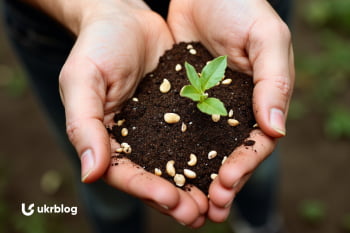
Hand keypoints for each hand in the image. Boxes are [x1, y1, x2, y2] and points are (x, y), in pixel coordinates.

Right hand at [56, 0, 206, 226]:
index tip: (173, 200)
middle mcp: (136, 139)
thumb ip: (84, 125)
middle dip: (177, 198)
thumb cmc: (97, 47)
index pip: (125, 173)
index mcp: (108, 139)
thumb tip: (91, 173)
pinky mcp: (182, 113)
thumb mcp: (83, 81)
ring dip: (197, 186)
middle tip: (199, 215)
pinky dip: (210, 155)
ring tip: (218, 202)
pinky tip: (226, 167)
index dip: (147, 189)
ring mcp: (160, 128)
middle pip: (155, 177)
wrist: (125, 18)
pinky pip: (197, 138)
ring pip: (179, 165)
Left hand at [168, 0, 293, 221]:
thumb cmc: (241, 6)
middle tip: (204, 211)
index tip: (225, 183)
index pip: (253, 143)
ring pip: (197, 151)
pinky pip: (171, 131)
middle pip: (225, 156)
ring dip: (191, 179)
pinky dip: (166, 154)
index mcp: (256, 102)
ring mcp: (201, 109)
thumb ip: (276, 81)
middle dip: (216, 185)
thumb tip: (276, 130)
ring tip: (180, 203)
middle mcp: (229, 111)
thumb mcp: (266, 37)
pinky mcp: (176, 101)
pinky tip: (157, 172)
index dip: (243, 166)